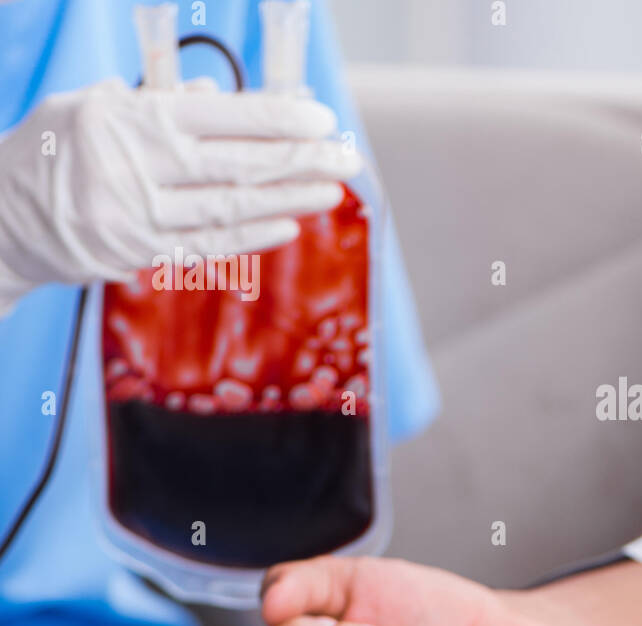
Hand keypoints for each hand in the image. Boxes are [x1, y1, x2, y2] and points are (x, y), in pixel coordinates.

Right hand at [0, 77, 359, 309]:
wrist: (0, 216)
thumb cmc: (55, 150)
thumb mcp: (91, 107)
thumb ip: (156, 102)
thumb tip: (218, 95)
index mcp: (126, 119)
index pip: (217, 116)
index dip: (276, 118)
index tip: (321, 118)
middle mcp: (134, 168)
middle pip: (235, 165)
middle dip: (300, 161)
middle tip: (346, 158)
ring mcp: (137, 216)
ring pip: (230, 208)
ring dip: (289, 200)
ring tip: (331, 191)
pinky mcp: (139, 254)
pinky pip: (209, 245)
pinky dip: (253, 235)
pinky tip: (289, 224)